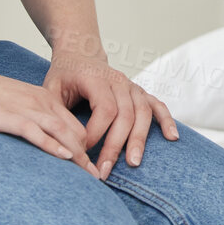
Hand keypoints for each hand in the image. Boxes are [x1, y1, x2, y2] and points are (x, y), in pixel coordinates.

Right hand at [0, 62, 94, 174]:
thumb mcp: (9, 104)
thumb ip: (26, 118)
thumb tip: (38, 138)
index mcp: (40, 97)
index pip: (73, 124)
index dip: (86, 147)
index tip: (93, 167)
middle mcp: (37, 101)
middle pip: (74, 130)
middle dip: (88, 155)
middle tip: (97, 178)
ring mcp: (23, 107)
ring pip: (61, 131)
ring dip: (78, 155)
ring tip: (89, 175)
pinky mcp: (7, 115)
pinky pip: (36, 131)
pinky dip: (52, 145)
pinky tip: (64, 157)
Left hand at [45, 52, 179, 178]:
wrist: (80, 54)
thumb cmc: (65, 75)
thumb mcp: (50, 89)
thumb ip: (55, 113)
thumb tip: (60, 143)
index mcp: (96, 78)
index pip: (104, 108)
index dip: (96, 132)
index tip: (83, 152)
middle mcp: (118, 80)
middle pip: (125, 114)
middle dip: (115, 145)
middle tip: (104, 171)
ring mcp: (131, 86)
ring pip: (142, 112)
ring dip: (139, 139)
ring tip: (133, 163)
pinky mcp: (139, 93)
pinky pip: (157, 105)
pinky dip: (166, 120)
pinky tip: (172, 138)